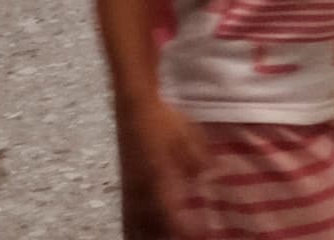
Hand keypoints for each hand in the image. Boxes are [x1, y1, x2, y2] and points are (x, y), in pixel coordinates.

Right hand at [118, 100, 208, 239]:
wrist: (135, 107)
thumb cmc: (165, 120)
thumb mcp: (188, 136)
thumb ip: (197, 159)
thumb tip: (209, 175)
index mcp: (156, 176)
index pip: (169, 212)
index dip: (183, 228)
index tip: (199, 236)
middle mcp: (140, 187)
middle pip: (151, 225)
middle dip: (166, 239)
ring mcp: (129, 189)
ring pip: (135, 224)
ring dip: (149, 237)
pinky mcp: (125, 186)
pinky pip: (127, 216)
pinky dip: (134, 229)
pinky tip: (139, 236)